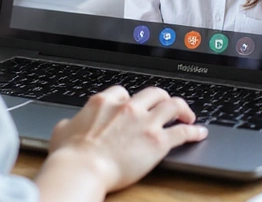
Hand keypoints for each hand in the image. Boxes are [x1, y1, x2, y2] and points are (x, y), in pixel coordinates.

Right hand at [36, 85, 207, 198]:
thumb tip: (68, 124)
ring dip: (182, 108)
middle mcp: (127, 107)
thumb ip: (70, 122)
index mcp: (104, 102)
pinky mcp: (158, 141)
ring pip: (172, 104)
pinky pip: (182, 132)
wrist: (82, 169)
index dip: (130, 100)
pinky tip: (199, 132)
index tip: (134, 107)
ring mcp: (144, 122)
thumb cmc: (70, 154)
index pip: (124, 92)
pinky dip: (194, 131)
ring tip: (187, 115)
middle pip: (153, 92)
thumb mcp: (62, 130)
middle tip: (166, 105)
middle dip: (161, 98)